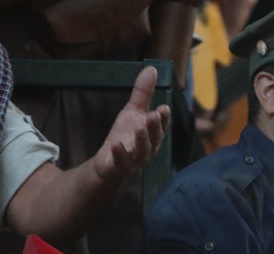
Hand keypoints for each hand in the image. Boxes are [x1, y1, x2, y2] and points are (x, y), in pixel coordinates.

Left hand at [94, 66, 170, 183]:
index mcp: (153, 134)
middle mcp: (148, 147)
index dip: (163, 118)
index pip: (161, 125)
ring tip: (139, 126)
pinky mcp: (121, 166)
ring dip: (142, 139)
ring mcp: (136, 158)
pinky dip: (120, 153)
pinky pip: (122, 161)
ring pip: (142, 150)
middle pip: (154, 137)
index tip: (164, 107)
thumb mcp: (133, 111)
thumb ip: (143, 92)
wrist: (109, 162)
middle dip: (155, 127)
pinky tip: (116, 144)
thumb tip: (152, 68)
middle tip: (154, 114)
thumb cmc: (125, 136)